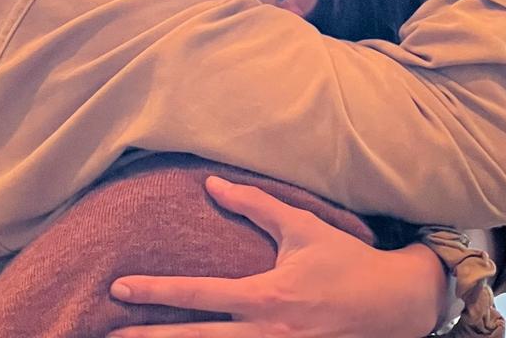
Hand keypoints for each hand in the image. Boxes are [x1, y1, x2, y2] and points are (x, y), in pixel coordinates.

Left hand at [107, 176, 444, 337]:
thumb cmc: (346, 260)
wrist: (398, 304)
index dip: (155, 292)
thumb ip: (253, 205)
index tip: (119, 288)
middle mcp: (267, 332)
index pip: (197, 294)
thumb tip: (212, 183)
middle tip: (108, 336)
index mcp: (266, 295)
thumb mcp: (301, 226)